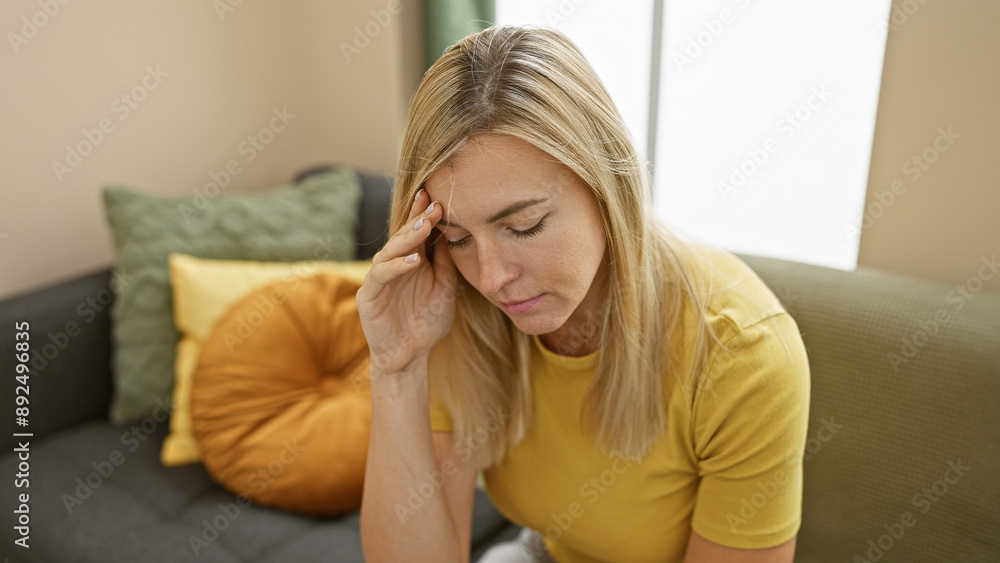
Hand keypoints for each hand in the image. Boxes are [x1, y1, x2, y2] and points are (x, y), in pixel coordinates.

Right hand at [356, 189, 458, 375]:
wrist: (410, 357)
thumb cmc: (426, 323)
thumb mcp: (445, 289)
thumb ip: (446, 263)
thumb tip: (454, 233)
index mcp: (411, 262)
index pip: (417, 234)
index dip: (424, 215)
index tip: (438, 198)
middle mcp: (393, 267)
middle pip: (402, 237)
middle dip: (417, 220)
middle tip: (432, 205)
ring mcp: (379, 280)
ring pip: (389, 251)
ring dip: (407, 238)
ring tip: (424, 227)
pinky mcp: (369, 296)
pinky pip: (381, 276)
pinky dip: (396, 266)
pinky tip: (413, 261)